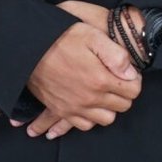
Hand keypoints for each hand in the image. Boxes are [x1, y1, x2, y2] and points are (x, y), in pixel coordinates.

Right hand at [14, 21, 140, 138]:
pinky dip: (89, 118)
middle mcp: (89, 99)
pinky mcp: (61, 110)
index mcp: (100, 80)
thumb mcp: (92, 36)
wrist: (27, 49)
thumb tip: (130, 73)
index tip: (127, 72)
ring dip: (109, 107)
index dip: (134, 80)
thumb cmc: (60, 38)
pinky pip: (83, 125)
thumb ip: (116, 55)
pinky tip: (90, 106)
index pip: (133, 91)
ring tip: (104, 92)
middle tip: (117, 80)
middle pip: (122, 106)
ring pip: (106, 119)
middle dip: (124, 93)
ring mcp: (74, 107)